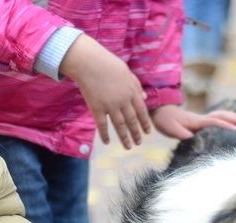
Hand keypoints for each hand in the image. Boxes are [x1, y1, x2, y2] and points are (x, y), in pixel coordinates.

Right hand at [59, 34, 150, 149]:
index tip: (147, 132)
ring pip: (120, 125)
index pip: (142, 111)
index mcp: (131, 91)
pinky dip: (105, 135)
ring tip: (128, 147)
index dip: (145, 122)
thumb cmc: (107, 63)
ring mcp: (110, 105)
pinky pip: (102, 125)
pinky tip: (107, 142)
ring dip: (125, 138)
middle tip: (138, 143)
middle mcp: (123, 100)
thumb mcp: (127, 72)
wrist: (88, 62)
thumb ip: (136, 85)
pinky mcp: (96, 108)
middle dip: (136, 133)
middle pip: (132, 120)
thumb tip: (145, 97)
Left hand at [150, 104, 235, 139]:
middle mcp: (201, 118)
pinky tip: (233, 119)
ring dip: (234, 116)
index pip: (215, 122)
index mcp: (196, 121)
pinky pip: (217, 117)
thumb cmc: (165, 121)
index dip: (226, 126)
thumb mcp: (172, 129)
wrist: (161, 110)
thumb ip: (182, 134)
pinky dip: (227, 117)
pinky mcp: (201, 120)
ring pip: (221, 114)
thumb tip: (193, 138)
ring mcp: (202, 118)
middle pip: (222, 116)